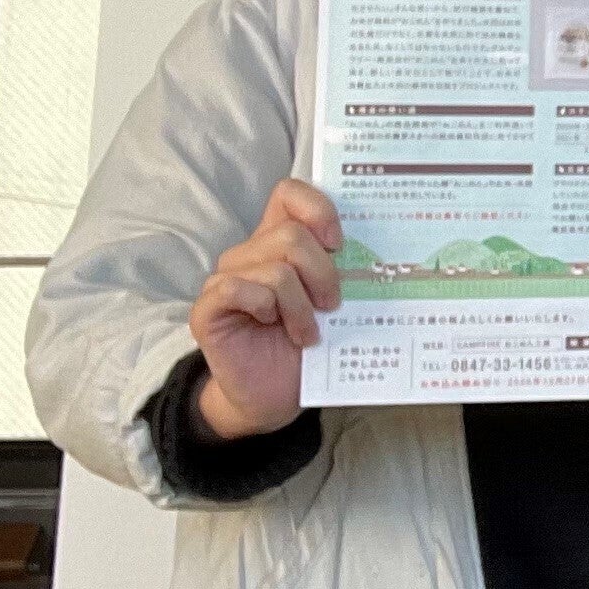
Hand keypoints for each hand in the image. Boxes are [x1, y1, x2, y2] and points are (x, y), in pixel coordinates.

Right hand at [189, 179, 341, 440]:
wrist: (276, 395)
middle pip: (291, 235)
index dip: (318, 209)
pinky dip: (266, 308)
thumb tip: (381, 245)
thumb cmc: (309, 343)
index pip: (290, 193)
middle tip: (331, 306)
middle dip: (323, 273)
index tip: (340, 243)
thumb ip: (343, 267)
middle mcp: (250, 254)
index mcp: (280, 241)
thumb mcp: (334, 299)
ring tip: (307, 332)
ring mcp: (225, 280)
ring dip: (301, 306)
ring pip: (274, 269)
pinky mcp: (207, 308)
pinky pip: (236, 288)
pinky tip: (273, 326)